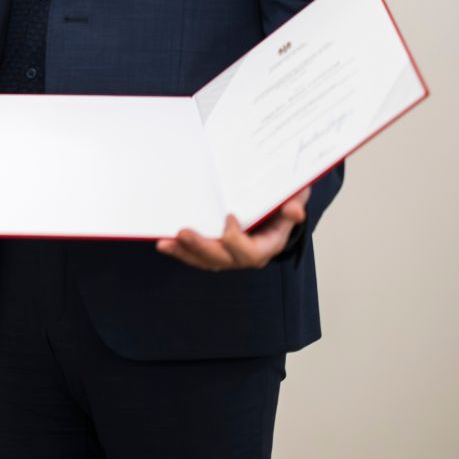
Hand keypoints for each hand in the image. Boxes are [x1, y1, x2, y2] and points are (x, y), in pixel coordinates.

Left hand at [156, 188, 310, 270]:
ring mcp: (227, 255)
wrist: (274, 205)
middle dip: (202, 247)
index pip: (251, 253)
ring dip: (184, 252)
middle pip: (222, 259)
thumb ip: (294, 204)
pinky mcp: (213, 249)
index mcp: (267, 245)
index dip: (237, 240)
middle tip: (184, 232)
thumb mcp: (293, 198)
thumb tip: (293, 211)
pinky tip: (163, 243)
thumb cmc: (282, 201)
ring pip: (204, 260)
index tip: (230, 215)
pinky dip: (179, 250)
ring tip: (166, 242)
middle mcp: (246, 255)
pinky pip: (195, 255)